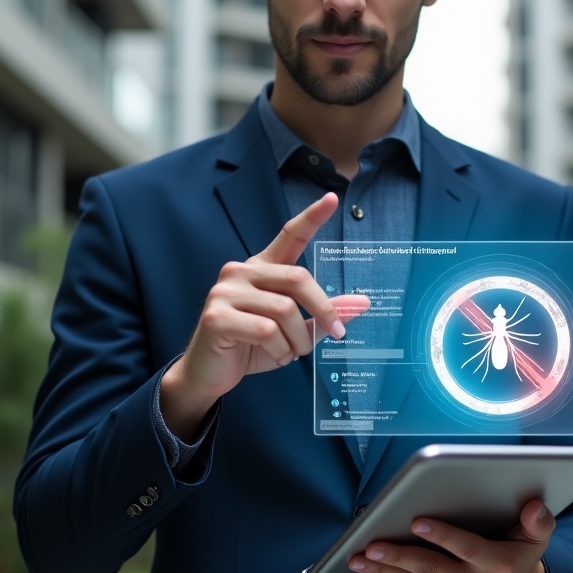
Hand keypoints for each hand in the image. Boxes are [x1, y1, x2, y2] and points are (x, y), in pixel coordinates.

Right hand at [160, 193, 369, 439]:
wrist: (209, 373)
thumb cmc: (252, 347)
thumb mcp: (293, 330)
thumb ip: (322, 315)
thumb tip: (362, 304)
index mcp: (261, 268)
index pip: (289, 235)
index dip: (311, 217)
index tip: (332, 199)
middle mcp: (241, 271)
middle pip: (298, 278)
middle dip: (323, 309)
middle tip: (337, 332)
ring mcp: (225, 292)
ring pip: (284, 309)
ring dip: (298, 339)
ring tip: (292, 352)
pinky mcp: (217, 316)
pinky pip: (266, 331)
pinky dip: (280, 350)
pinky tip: (275, 356)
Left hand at [348, 499, 553, 572]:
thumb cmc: (521, 557)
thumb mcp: (537, 540)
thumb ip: (539, 522)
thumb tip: (534, 506)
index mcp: (497, 564)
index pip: (466, 548)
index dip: (442, 535)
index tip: (417, 520)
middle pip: (431, 568)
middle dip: (399, 556)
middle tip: (372, 545)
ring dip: (384, 570)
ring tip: (358, 558)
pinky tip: (366, 567)